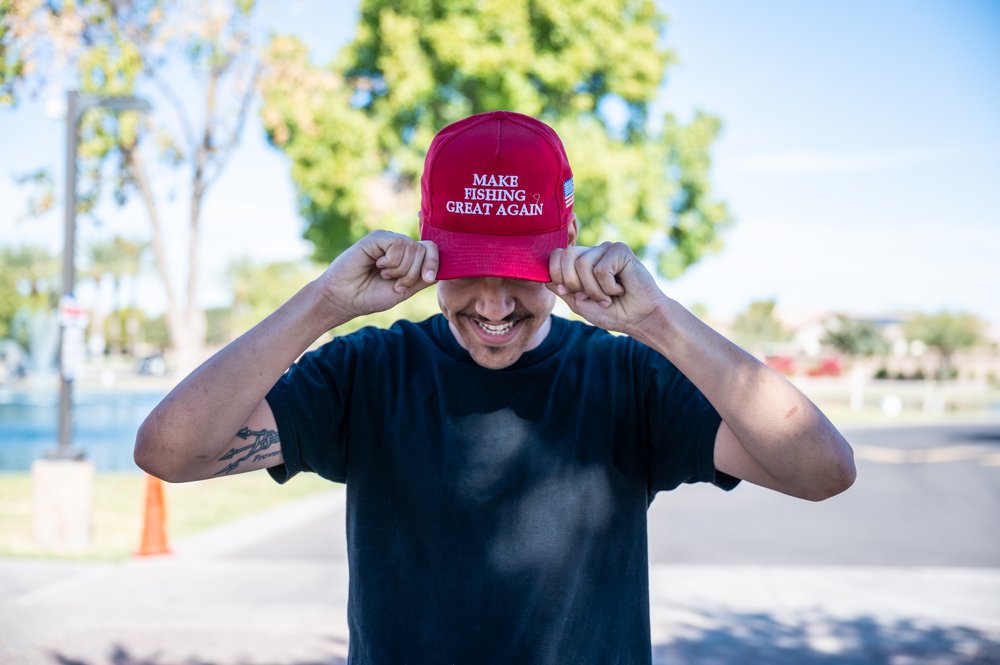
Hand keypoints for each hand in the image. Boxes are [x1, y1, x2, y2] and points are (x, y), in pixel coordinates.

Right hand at [318, 231, 438, 319]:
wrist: (346, 299)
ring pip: (412, 248)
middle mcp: (400, 246)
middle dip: (412, 273)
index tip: (427, 278)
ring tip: (384, 275)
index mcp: (408, 258)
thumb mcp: (404, 290)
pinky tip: (377, 265)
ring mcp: (388, 240)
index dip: (434, 262)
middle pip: (424, 251)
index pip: (431, 249)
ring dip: (400, 270)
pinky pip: (397, 245)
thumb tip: (441, 269)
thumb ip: (421, 278)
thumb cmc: (372, 296)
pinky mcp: (376, 238)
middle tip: (395, 283)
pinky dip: (391, 262)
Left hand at [547, 242, 667, 335]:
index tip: (572, 292)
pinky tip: (621, 289)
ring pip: (582, 264)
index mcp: (580, 261)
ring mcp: (606, 249)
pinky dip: (609, 287)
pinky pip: (601, 269)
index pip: (556, 255)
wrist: (639, 319)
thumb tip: (544, 276)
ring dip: (594, 290)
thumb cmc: (611, 312)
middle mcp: (592, 251)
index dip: (557, 275)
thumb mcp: (579, 303)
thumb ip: (562, 288)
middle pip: (566, 256)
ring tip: (608, 296)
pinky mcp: (621, 250)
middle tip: (591, 297)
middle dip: (574, 284)